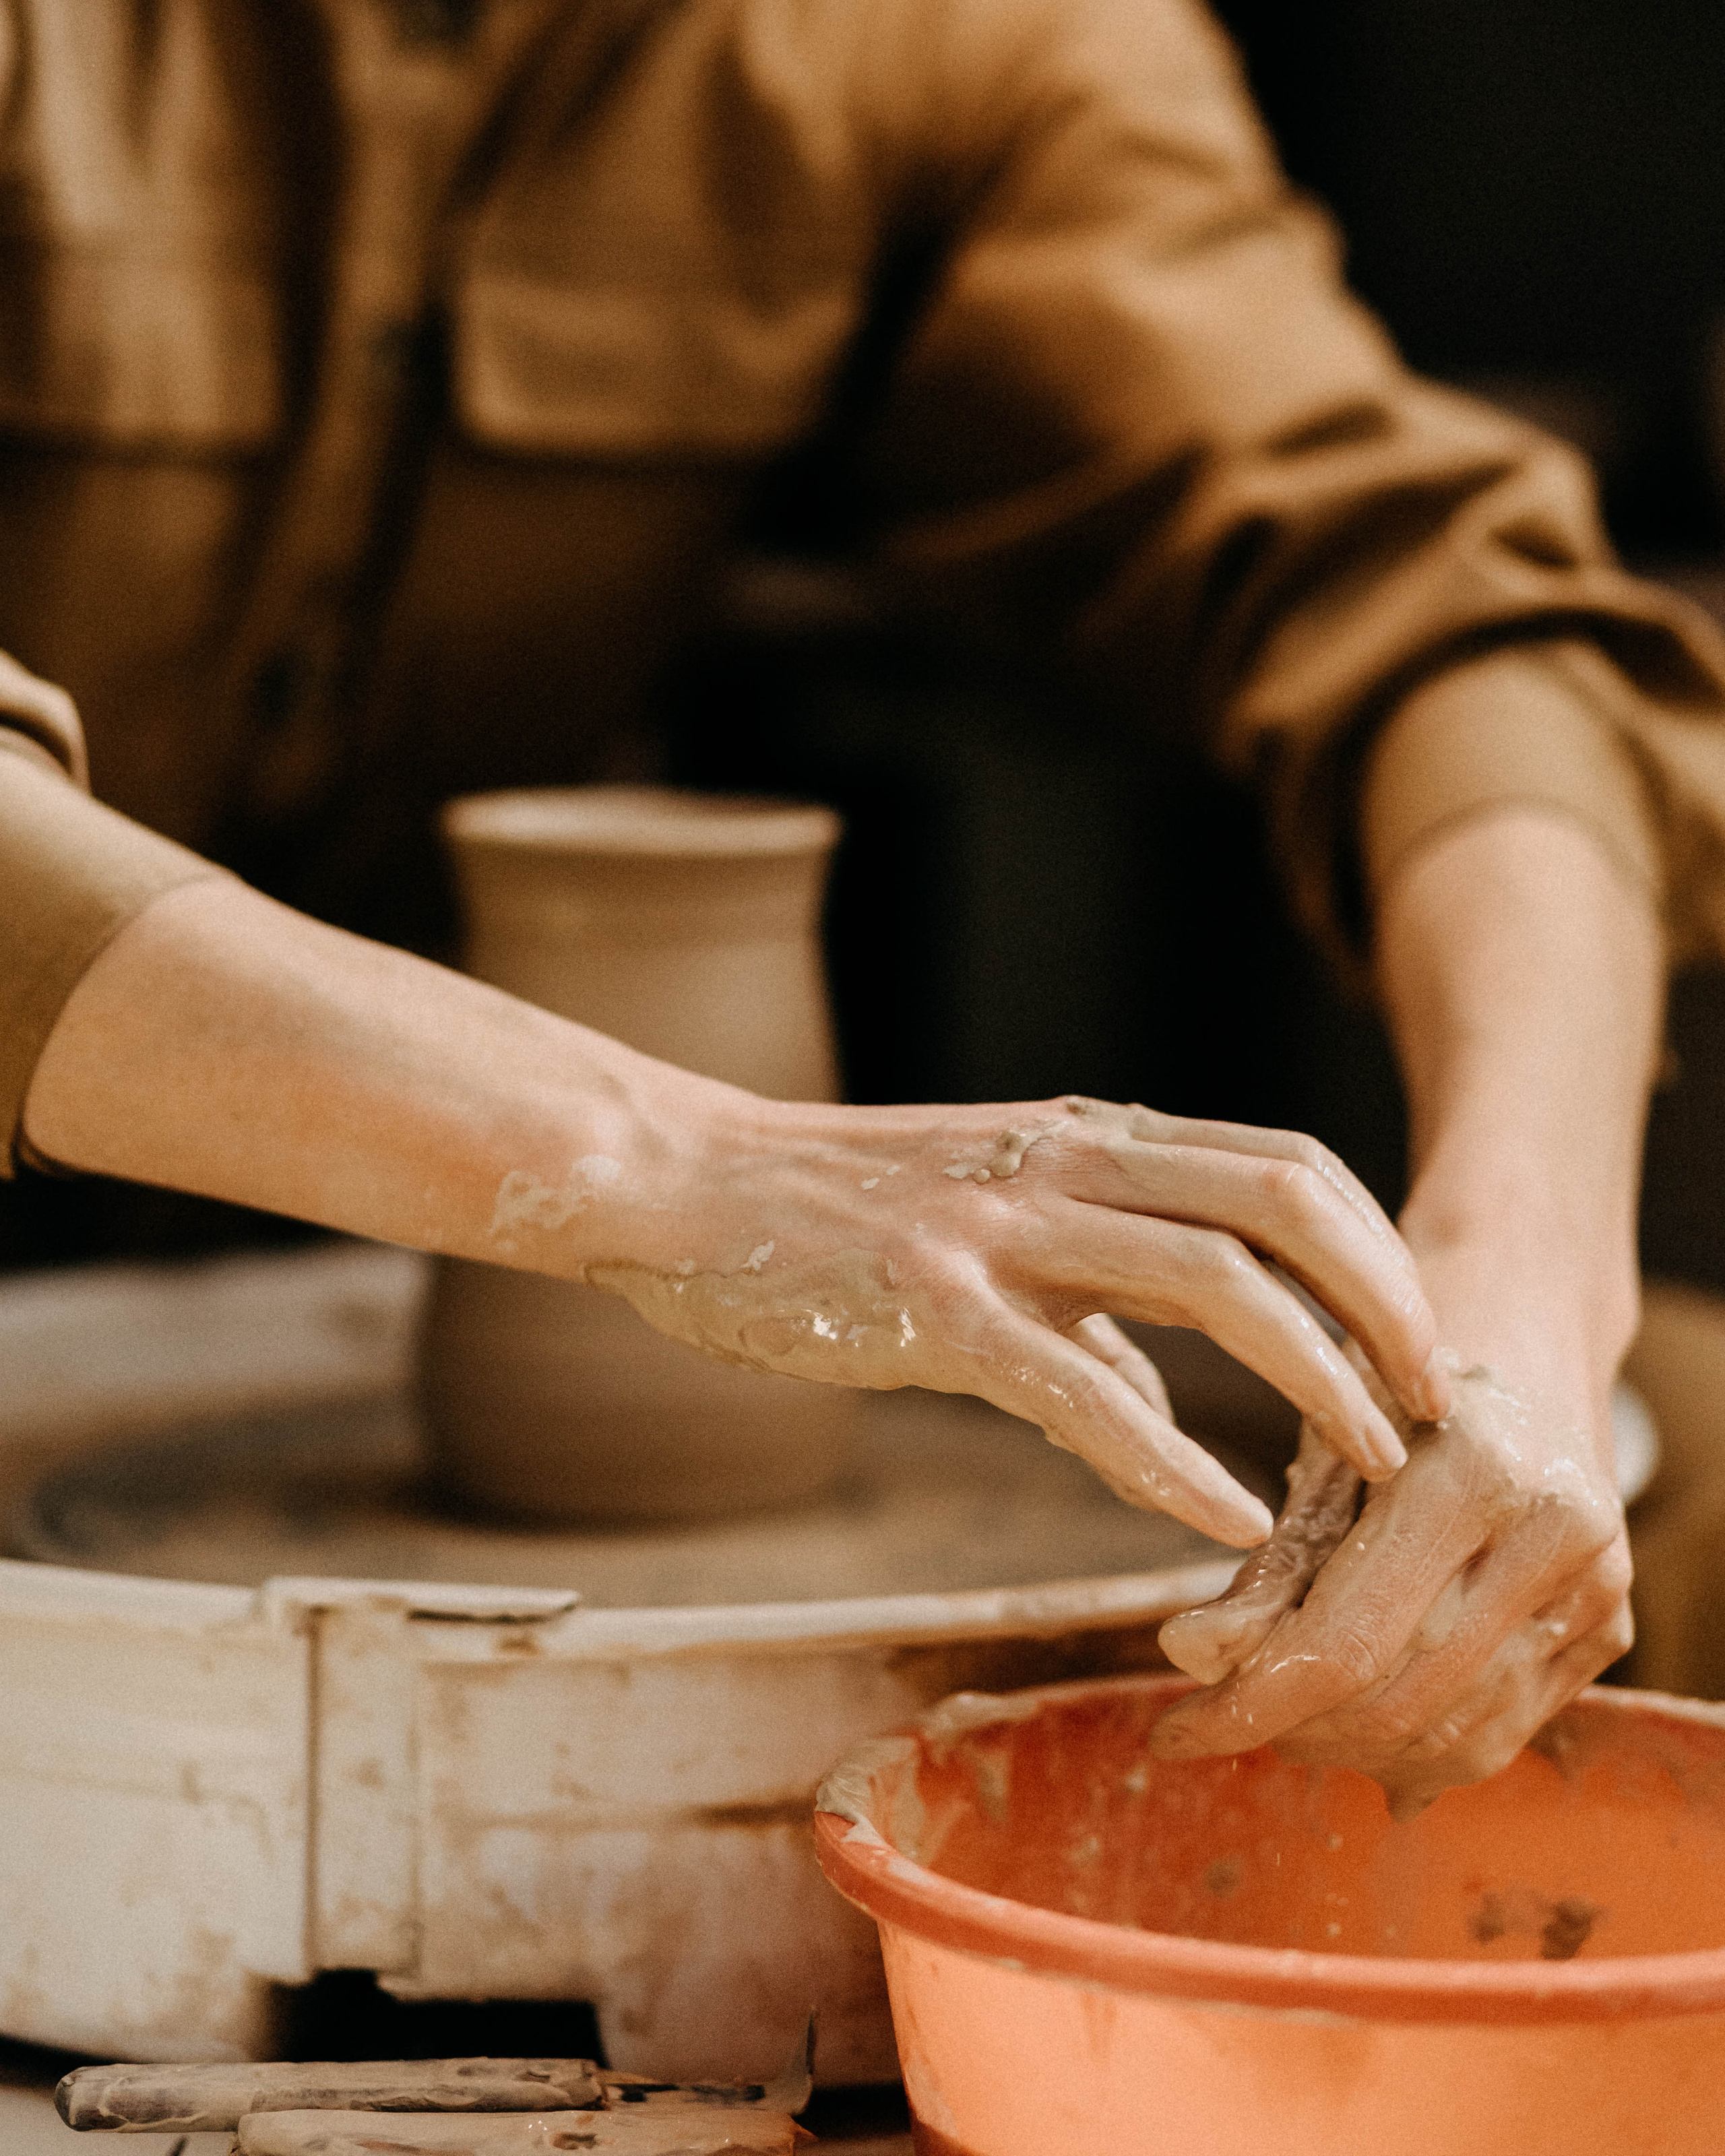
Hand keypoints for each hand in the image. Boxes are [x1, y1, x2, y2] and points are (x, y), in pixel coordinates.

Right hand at [527, 1089, 1449, 1548]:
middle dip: (1383, 1300)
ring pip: (1210, 1277)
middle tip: (1439, 1399)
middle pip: (1282, 1201)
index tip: (1421, 1343)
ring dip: (1314, 1373)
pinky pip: (1080, 1384)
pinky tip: (1226, 1520)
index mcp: (1088, 1139)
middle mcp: (1067, 1164)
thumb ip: (1087, 1309)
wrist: (681, 1184)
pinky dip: (1170, 1457)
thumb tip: (1163, 1399)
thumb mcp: (986, 1231)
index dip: (1374, 1252)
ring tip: (1373, 1461)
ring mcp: (1003, 1227)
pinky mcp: (932, 1305)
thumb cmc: (829, 1214)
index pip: (1282, 1169)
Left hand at [1152, 1319, 1630, 1817]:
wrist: (1516, 1375)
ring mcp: (1597, 1590)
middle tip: (1221, 1717)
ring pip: (1449, 1737)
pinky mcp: (1610, 1633)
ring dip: (1347, 1752)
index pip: (1347, 1641)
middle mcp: (1558, 1535)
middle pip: (1396, 1699)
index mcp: (1477, 1471)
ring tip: (1283, 1723)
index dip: (1249, 1704)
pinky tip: (1352, 1733)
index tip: (1170, 1733)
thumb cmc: (1396, 1404)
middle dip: (1291, 1729)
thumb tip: (1189, 1655)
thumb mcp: (1320, 1454)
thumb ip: (1266, 1563)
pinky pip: (1497, 1738)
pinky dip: (1412, 1755)